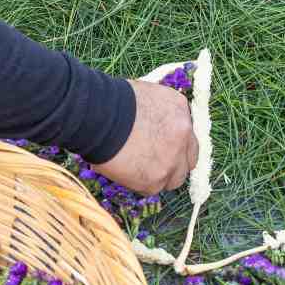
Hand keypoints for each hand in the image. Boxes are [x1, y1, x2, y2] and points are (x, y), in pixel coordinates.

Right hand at [93, 80, 197, 194]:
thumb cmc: (110, 103)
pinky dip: (138, 183)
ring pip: (174, 179)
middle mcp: (183, 133)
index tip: (161, 148)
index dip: (174, 145)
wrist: (97, 116)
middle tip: (152, 163)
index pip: (187, 134)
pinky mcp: (156, 179)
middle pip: (188, 160)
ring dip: (158, 176)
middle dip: (173, 164)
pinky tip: (123, 172)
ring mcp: (172, 158)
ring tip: (134, 170)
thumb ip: (156, 114)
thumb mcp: (143, 96)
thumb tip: (150, 127)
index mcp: (179, 108)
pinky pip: (152, 188)